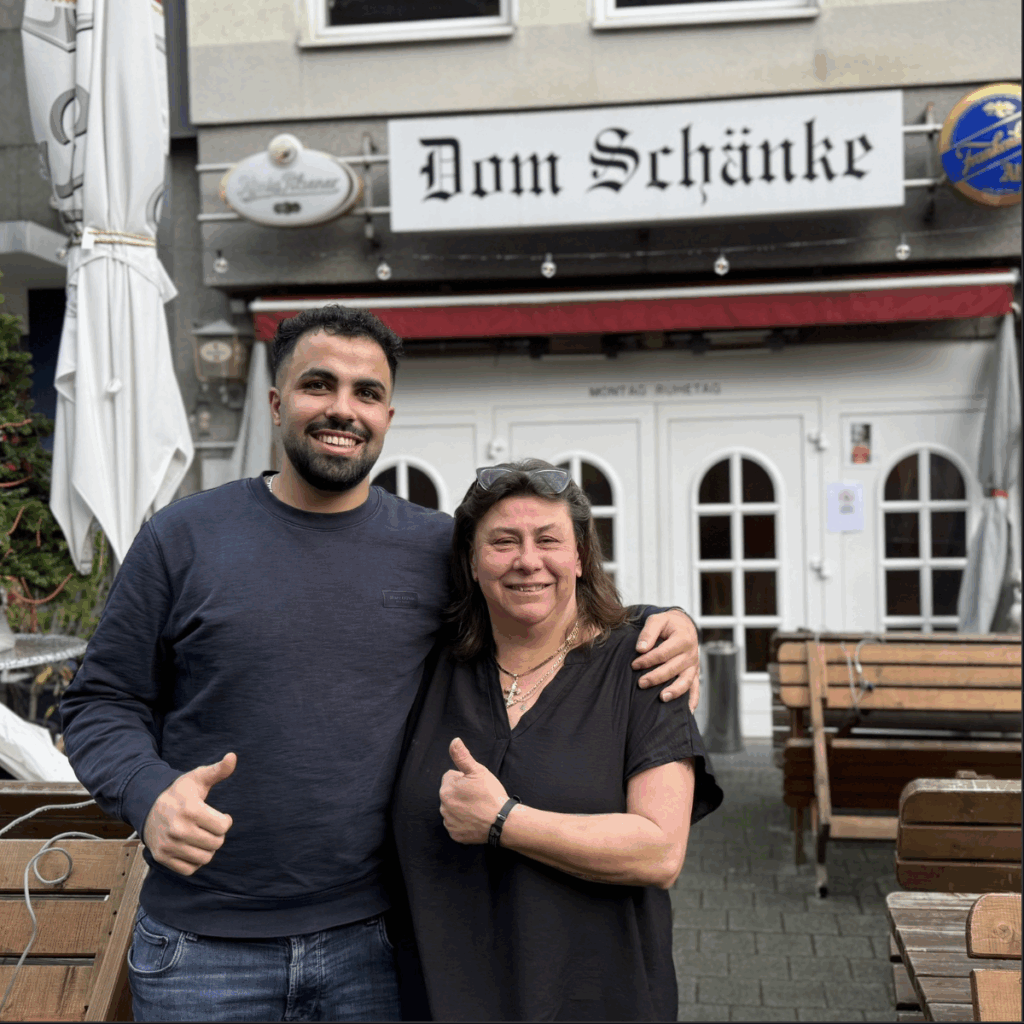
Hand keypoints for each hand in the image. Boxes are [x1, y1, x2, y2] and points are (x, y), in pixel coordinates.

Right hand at [143, 753, 235, 875]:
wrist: (148, 805)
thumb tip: (233, 756)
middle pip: (216, 843)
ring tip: (201, 836)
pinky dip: (194, 861)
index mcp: (190, 809)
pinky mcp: (162, 857)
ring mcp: (168, 845)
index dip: (225, 821)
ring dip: (207, 848)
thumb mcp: (198, 778)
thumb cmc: (179, 792)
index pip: (223, 826)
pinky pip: (190, 869)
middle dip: (217, 835)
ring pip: (205, 858)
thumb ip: (218, 770)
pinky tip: (191, 847)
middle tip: (210, 827)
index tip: (220, 816)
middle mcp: (178, 829)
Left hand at [439, 738, 508, 844]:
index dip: (464, 778)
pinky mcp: (455, 835)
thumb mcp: (478, 771)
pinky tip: (475, 819)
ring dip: (461, 807)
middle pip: (450, 793)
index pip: (450, 777)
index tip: (475, 784)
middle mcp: (443, 807)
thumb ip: (462, 756)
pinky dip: (464, 822)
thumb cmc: (490, 794)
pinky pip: (456, 824)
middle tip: (478, 796)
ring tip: (478, 807)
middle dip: (461, 792)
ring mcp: (449, 822)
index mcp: (446, 790)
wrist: (502, 821)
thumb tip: (454, 741)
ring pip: (453, 809)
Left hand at [632, 610, 700, 711]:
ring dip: (674, 691)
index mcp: (683, 639)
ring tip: (662, 698)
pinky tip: (687, 712)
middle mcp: (691, 654)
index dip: (648, 660)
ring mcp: (694, 666)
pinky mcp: (694, 674)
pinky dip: (692, 701)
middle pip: (673, 668)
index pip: (664, 653)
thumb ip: (648, 632)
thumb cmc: (668, 624)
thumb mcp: (657, 620)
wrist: (683, 626)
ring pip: (686, 681)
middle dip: (656, 677)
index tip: (634, 665)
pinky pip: (696, 689)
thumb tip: (640, 649)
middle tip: (640, 683)